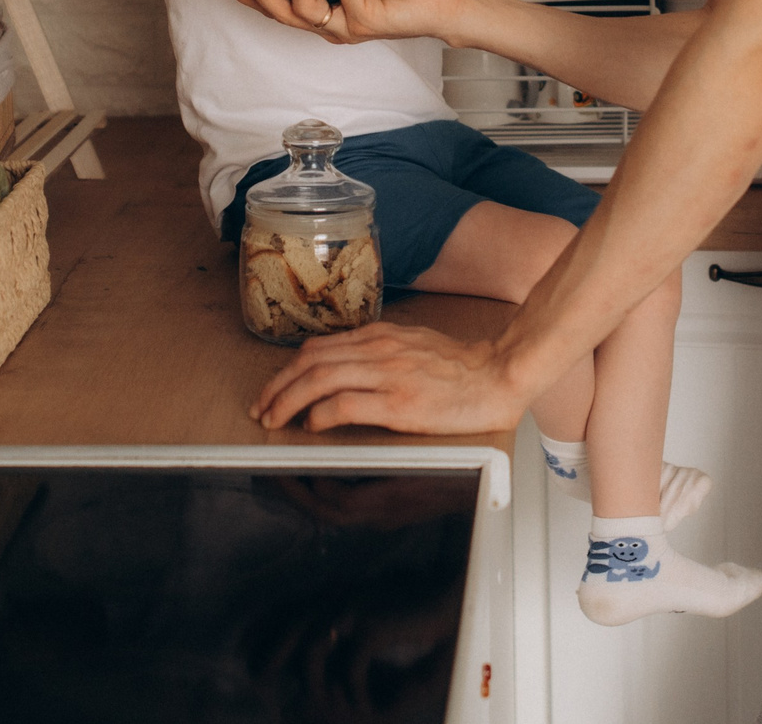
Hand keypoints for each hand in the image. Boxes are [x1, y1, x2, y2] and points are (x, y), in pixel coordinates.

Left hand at [251, 321, 528, 433]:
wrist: (499, 375)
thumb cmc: (462, 366)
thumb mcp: (412, 345)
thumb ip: (379, 352)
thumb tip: (344, 368)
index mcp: (379, 335)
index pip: (318, 348)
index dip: (287, 370)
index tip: (274, 389)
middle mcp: (378, 349)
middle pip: (309, 362)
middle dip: (277, 387)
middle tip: (262, 409)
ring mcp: (388, 374)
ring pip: (319, 380)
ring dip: (288, 401)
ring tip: (275, 419)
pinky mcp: (399, 402)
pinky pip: (345, 405)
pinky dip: (320, 415)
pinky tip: (312, 426)